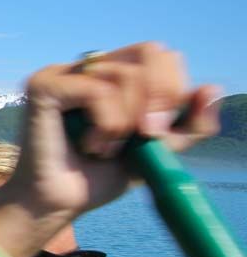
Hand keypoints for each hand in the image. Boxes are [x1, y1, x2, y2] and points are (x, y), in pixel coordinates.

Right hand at [0, 42, 219, 220]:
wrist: (58, 204)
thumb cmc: (99, 177)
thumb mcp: (157, 150)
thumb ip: (188, 125)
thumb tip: (211, 89)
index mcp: (114, 74)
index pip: (161, 55)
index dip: (173, 89)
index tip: (160, 131)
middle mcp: (89, 66)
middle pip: (149, 52)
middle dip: (161, 96)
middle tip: (146, 135)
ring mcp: (64, 72)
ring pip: (125, 76)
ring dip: (126, 123)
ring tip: (104, 149)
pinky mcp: (44, 85)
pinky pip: (98, 91)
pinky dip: (106, 125)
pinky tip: (89, 145)